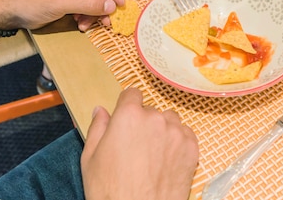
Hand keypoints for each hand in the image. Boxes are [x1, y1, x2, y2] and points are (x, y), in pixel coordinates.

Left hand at [0, 0, 125, 30]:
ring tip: (87, 25)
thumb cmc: (31, 1)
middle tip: (107, 20)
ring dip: (95, 13)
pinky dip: (88, 16)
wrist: (11, 13)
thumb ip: (88, 4)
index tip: (120, 3)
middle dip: (104, 4)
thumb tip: (112, 6)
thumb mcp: (61, 3)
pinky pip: (88, 6)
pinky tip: (81, 25)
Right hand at [81, 88, 198, 199]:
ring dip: (163, 130)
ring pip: (170, 121)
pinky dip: (178, 143)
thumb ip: (97, 128)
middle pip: (150, 110)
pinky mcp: (192, 148)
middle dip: (144, 123)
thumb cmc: (111, 191)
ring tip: (153, 155)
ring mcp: (176, 132)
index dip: (127, 105)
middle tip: (136, 146)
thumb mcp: (90, 158)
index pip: (132, 93)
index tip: (126, 117)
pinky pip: (185, 135)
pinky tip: (166, 160)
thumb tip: (100, 111)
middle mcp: (155, 118)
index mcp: (129, 116)